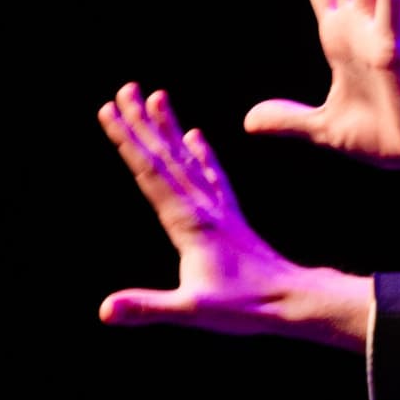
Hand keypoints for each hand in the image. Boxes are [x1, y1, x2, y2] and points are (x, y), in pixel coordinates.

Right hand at [94, 83, 370, 347]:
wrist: (294, 301)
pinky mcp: (229, 216)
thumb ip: (148, 308)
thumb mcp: (191, 312)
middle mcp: (202, 207)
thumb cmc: (244, 309)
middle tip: (125, 88)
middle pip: (166, 156)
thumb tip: (104, 311)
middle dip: (142, 122)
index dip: (127, 140)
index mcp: (189, 222)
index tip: (108, 109)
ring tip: (157, 96)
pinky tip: (195, 136)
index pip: (149, 172)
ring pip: (187, 160)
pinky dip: (201, 153)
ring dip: (169, 129)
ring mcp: (217, 209)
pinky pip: (211, 175)